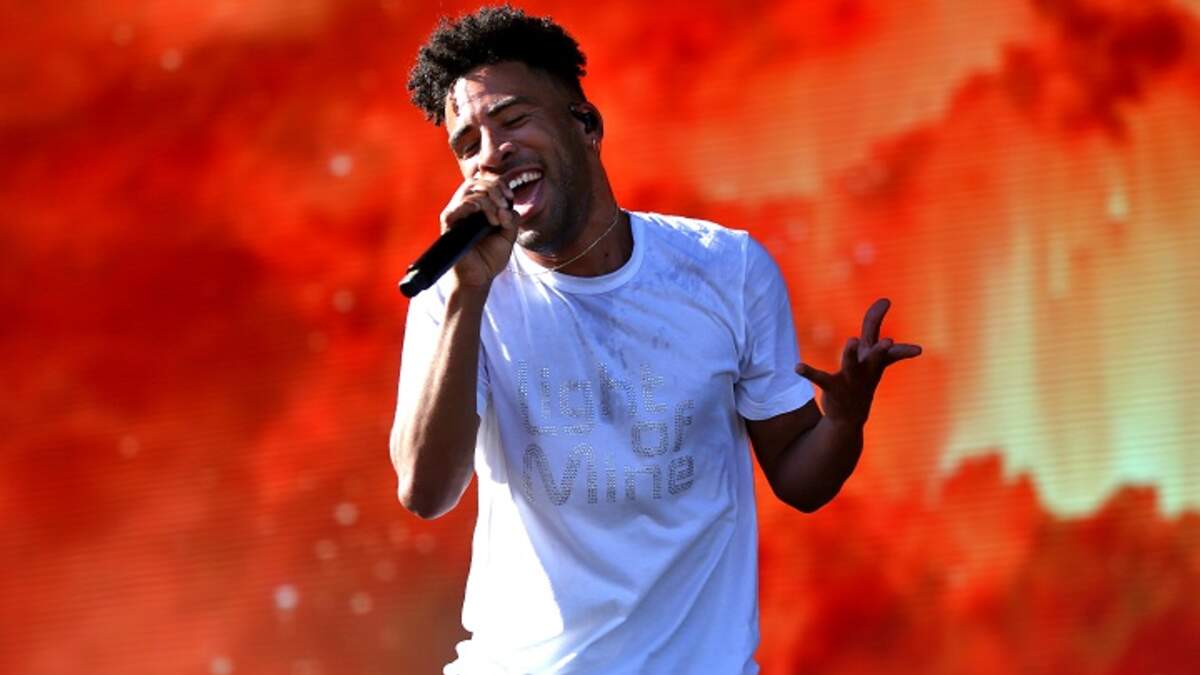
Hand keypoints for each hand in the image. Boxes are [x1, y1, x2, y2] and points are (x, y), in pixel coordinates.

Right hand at [438, 174, 518, 288]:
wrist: (480, 277)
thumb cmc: (491, 257)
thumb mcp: (509, 236)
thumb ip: (512, 220)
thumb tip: (505, 209)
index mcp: (479, 206)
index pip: (485, 181)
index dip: (499, 184)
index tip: (509, 198)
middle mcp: (465, 207)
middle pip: (476, 181)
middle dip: (495, 190)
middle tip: (504, 206)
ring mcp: (456, 214)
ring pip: (469, 191)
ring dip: (487, 201)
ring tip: (495, 220)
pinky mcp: (448, 224)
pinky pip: (456, 207)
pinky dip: (471, 205)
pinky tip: (484, 217)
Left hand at [795, 298, 921, 426]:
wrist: (850, 417)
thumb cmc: (863, 378)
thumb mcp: (870, 352)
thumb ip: (873, 326)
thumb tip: (884, 299)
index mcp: (875, 360)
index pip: (888, 345)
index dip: (889, 330)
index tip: (890, 309)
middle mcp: (867, 369)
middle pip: (877, 356)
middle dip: (882, 349)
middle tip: (888, 342)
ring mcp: (851, 379)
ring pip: (851, 364)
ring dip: (851, 353)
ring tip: (851, 340)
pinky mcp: (834, 388)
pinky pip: (820, 378)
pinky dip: (809, 372)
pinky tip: (797, 367)